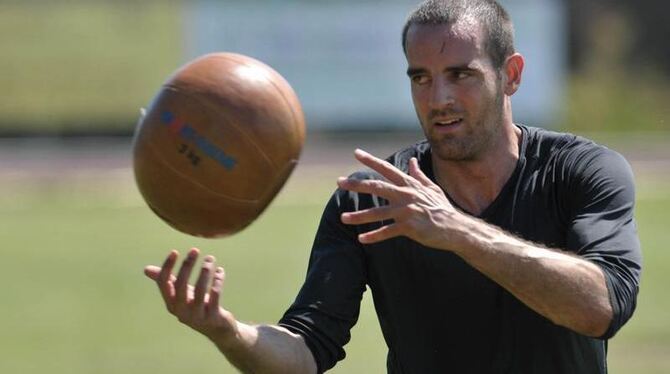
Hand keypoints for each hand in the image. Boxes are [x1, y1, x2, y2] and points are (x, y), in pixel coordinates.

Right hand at [144, 248, 239, 347]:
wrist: (218, 329)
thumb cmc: (197, 307)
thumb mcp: (182, 294)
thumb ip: (167, 282)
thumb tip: (146, 269)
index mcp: (171, 303)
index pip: (163, 283)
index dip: (167, 267)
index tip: (175, 251)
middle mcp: (181, 311)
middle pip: (180, 285)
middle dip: (187, 265)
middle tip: (195, 250)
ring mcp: (197, 315)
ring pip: (200, 290)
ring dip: (205, 271)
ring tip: (210, 258)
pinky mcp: (213, 317)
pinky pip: (215, 296)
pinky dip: (217, 281)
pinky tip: (220, 271)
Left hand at [337, 149, 471, 250]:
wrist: (456, 228)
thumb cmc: (442, 208)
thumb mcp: (432, 188)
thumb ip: (419, 176)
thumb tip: (412, 161)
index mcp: (410, 185)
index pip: (387, 169)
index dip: (371, 160)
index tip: (356, 153)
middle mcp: (406, 195)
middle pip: (377, 187)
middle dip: (357, 185)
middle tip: (339, 182)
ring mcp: (407, 211)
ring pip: (377, 213)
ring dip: (358, 216)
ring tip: (343, 218)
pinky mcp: (409, 227)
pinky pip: (387, 232)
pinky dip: (374, 236)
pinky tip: (361, 239)